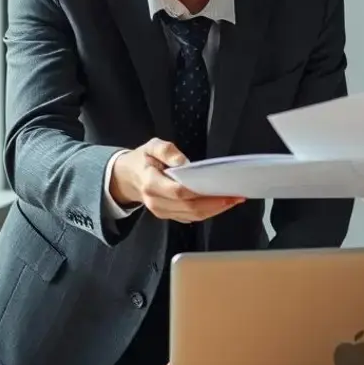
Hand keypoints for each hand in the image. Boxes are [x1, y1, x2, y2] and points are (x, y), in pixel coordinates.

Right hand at [110, 138, 243, 222]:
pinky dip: (207, 213)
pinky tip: (221, 204)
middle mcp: (155, 201)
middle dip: (215, 204)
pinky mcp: (167, 215)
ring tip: (233, 200)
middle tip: (235, 196)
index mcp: (151, 183)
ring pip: (192, 216)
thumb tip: (183, 162)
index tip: (221, 188)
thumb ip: (166, 150)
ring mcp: (161, 211)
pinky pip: (190, 217)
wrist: (128, 177)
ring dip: (215, 210)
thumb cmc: (142, 160)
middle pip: (189, 208)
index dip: (201, 192)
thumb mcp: (151, 146)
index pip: (179, 192)